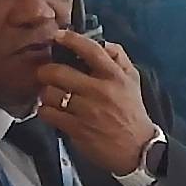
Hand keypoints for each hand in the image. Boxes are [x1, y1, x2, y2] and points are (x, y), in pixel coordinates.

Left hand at [34, 33, 160, 176]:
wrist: (138, 149)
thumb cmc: (132, 113)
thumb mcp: (133, 82)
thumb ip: (120, 59)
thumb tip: (103, 43)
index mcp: (115, 78)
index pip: (91, 50)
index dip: (70, 39)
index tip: (58, 36)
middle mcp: (101, 92)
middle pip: (58, 72)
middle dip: (47, 71)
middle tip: (48, 75)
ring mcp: (87, 111)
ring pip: (50, 93)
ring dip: (47, 94)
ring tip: (54, 97)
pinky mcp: (76, 128)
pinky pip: (48, 113)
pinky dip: (47, 112)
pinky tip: (55, 113)